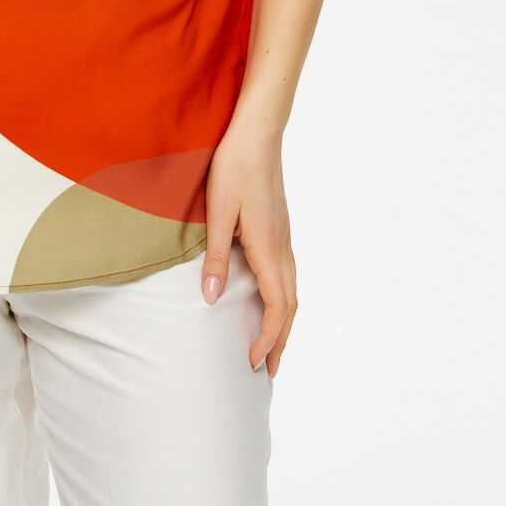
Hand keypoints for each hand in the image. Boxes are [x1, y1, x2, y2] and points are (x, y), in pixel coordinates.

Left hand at [200, 124, 297, 376]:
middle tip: (268, 371)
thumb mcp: (217, 212)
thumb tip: (212, 299)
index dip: (267, 338)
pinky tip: (270, 301)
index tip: (253, 362)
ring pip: (293, 291)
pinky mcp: (280, 229)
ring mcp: (285, 238)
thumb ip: (216, 257)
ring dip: (284, 323)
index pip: (276, 307)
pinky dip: (283, 300)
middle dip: (280, 341)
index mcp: (268, 248)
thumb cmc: (234, 168)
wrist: (257, 134)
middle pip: (290, 307)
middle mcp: (283, 247)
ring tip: (272, 346)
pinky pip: (288, 275)